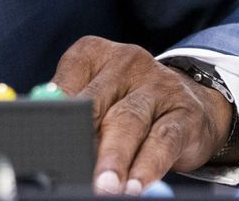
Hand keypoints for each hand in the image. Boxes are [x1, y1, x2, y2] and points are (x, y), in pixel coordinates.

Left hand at [51, 36, 234, 194]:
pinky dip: (147, 166)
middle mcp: (126, 62)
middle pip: (97, 103)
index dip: (55, 114)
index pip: (67, 81)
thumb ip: (71, 109)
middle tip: (72, 166)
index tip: (46, 140)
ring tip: (104, 186)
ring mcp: (158, 84)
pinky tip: (135, 185)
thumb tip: (45, 139)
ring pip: (129, 122)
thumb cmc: (127, 101)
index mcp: (93, 53)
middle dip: (82, 138)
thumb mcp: (98, 96)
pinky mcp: (184, 112)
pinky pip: (163, 140)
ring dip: (114, 158)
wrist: (194, 100)